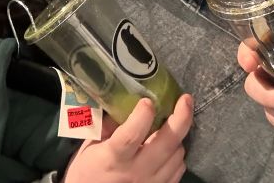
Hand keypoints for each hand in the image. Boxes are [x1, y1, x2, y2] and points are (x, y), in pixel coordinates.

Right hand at [63, 93, 193, 182]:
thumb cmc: (87, 173)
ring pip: (177, 155)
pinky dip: (177, 154)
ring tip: (172, 124)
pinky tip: (169, 147)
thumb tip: (124, 102)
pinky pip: (178, 169)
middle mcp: (136, 172)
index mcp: (114, 158)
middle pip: (167, 143)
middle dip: (181, 118)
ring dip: (178, 136)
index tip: (147, 101)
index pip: (131, 136)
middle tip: (186, 99)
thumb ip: (107, 125)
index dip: (142, 116)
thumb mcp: (89, 147)